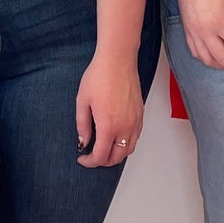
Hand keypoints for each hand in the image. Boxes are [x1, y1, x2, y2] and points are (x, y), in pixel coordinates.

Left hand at [75, 51, 145, 168]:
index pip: (101, 156)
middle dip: (103, 161)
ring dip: (116, 154)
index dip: (90, 162)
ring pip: (129, 150)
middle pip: (117, 157)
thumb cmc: (99, 76)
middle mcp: (125, 127)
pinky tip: (116, 137)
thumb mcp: (83, 101)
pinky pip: (136, 138)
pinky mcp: (141, 115)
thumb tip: (83, 142)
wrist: (118, 60)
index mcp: (109, 126)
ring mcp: (135, 122)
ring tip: (104, 149)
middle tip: (92, 156)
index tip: (82, 158)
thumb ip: (82, 125)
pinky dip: (126, 144)